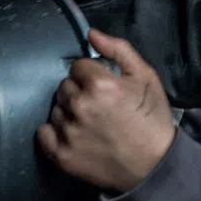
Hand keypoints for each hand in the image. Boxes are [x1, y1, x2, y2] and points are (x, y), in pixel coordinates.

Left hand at [36, 29, 175, 193]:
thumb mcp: (145, 77)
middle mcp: (80, 107)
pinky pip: (44, 133)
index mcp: (99, 84)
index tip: (104, 87)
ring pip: (56, 108)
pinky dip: (54, 132)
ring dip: (69, 111)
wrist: (156, 166)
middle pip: (65, 86)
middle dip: (79, 91)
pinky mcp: (63, 155)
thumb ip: (118, 49)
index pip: (78, 66)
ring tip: (91, 123)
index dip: (91, 74)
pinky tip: (73, 134)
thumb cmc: (152, 119)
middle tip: (99, 106)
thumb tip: (91, 34)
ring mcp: (69, 132)